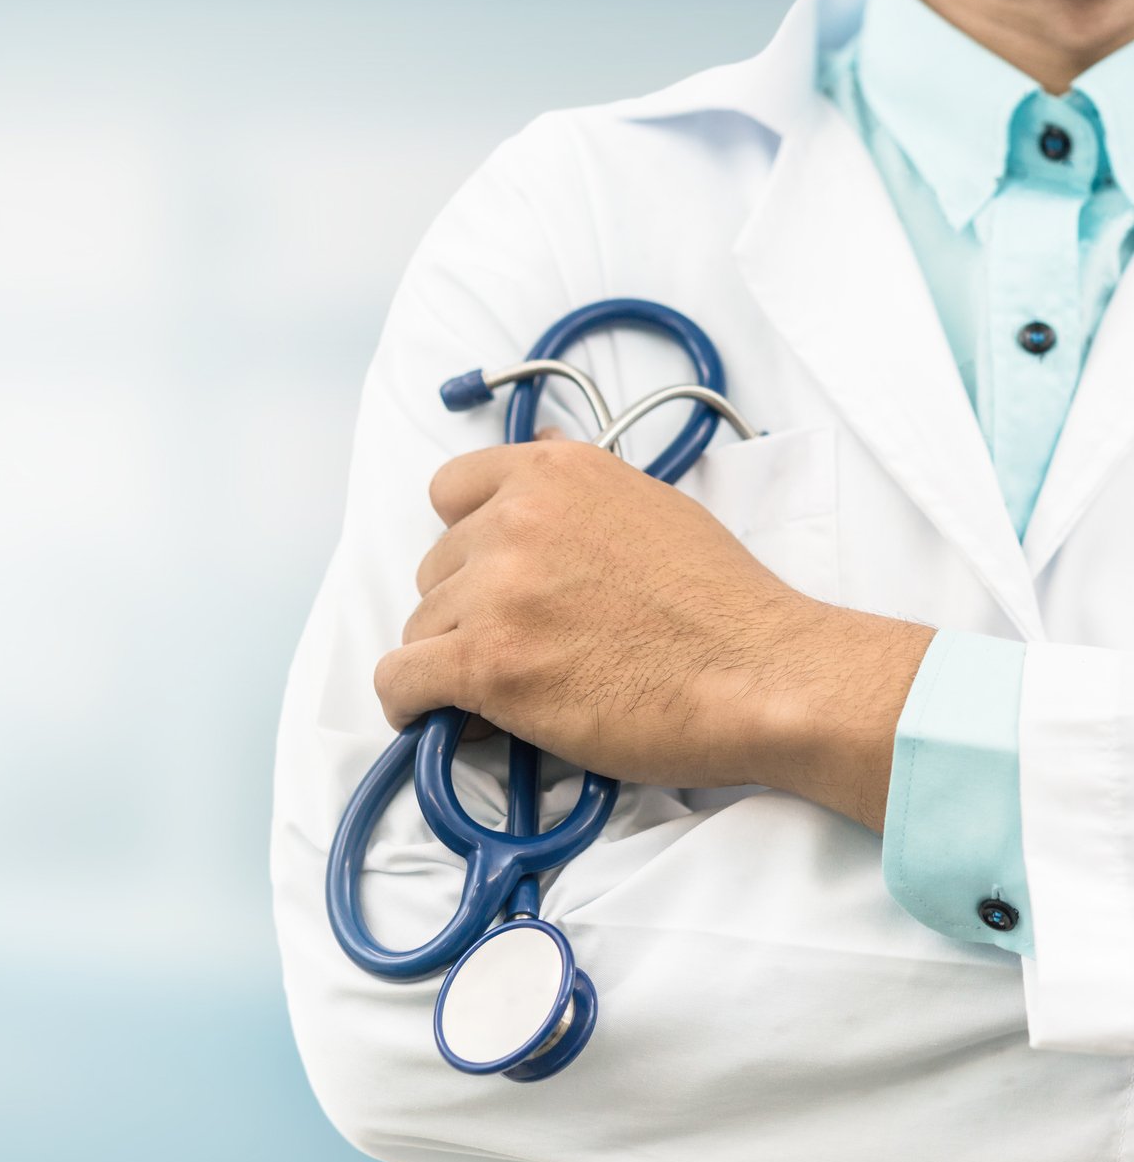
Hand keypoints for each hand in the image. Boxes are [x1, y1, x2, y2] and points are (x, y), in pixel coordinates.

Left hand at [372, 440, 933, 829]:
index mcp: (554, 472)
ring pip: (420, 628)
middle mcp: (516, 519)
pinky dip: (409, 704)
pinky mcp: (487, 663)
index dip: (465, 542)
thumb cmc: (721, 605)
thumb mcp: (650, 504)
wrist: (762, 675)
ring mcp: (498, 590)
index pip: (449, 490)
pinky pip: (398, 682)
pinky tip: (438, 718)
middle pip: (435, 569)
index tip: (488, 577)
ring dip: (452, 661)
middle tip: (526, 646)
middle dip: (467, 610)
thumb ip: (577, 487)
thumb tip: (534, 443)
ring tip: (516, 689)